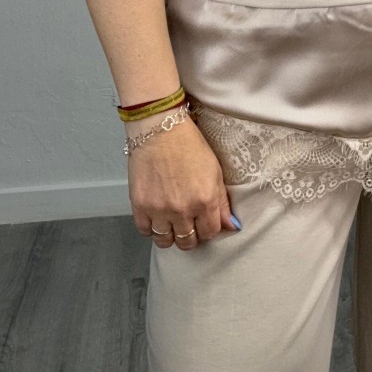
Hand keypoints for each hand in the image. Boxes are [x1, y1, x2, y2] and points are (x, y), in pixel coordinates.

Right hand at [127, 117, 240, 249]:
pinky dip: (150, 227)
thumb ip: (222, 203)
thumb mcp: (215, 172)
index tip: (203, 223)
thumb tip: (231, 226)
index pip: (210, 233)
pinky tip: (155, 216)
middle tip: (187, 224)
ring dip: (170, 235)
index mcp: (205, 200)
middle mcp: (183, 209)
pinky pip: (145, 231)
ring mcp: (160, 209)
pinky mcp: (140, 205)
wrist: (160, 129)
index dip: (208, 229)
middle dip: (190, 236)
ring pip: (165, 241)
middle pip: (188, 242)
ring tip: (170, 222)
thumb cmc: (189, 145)